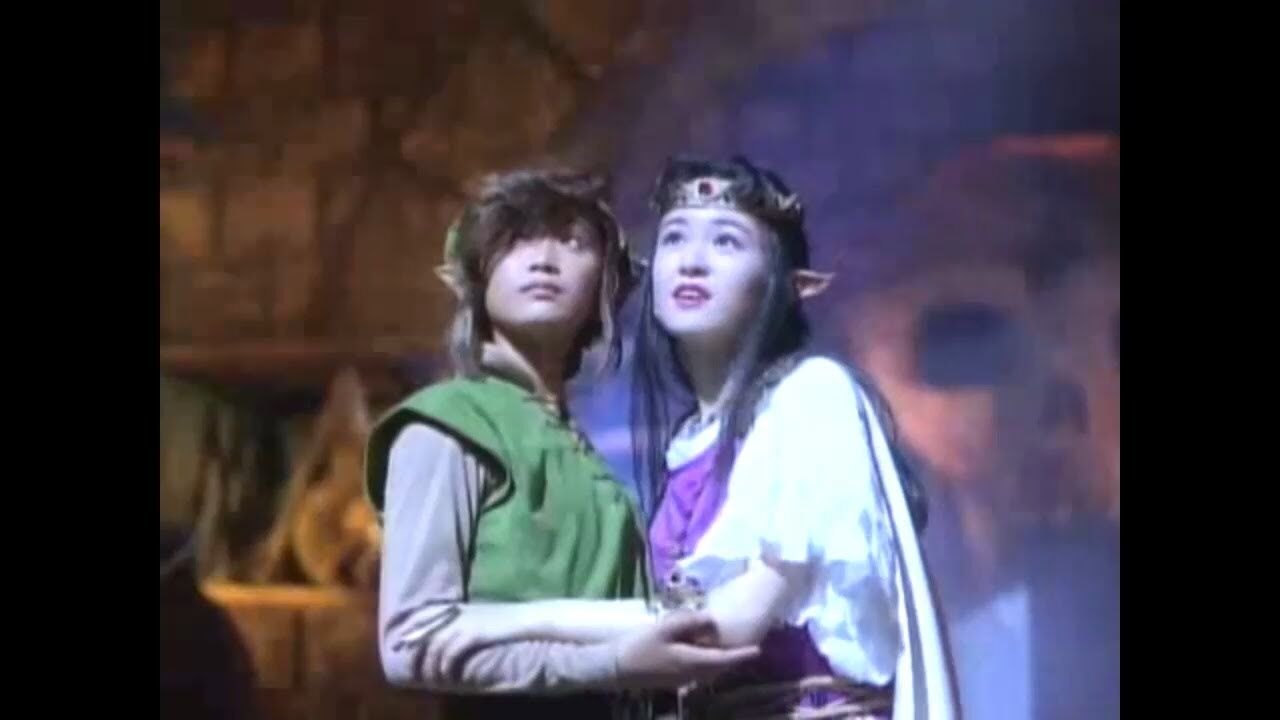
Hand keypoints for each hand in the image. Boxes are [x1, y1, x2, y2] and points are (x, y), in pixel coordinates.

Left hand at [407, 604, 513, 681]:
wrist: (527, 618)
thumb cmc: (508, 619)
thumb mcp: (483, 616)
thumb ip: (466, 621)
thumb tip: (452, 635)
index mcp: (459, 608)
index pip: (427, 614)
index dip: (411, 626)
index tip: (400, 640)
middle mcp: (458, 614)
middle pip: (426, 630)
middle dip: (413, 648)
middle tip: (408, 665)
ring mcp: (465, 623)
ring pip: (436, 645)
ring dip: (431, 664)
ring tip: (431, 678)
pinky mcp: (474, 634)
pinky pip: (451, 652)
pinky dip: (446, 666)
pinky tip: (447, 675)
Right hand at [613, 610, 759, 688]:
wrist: (616, 668)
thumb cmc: (640, 645)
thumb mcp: (665, 627)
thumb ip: (690, 621)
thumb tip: (713, 620)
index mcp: (692, 661)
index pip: (724, 659)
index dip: (742, 655)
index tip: (758, 650)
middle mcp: (692, 674)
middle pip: (720, 667)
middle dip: (734, 657)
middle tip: (747, 644)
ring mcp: (683, 679)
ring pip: (710, 670)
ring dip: (721, 659)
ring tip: (728, 643)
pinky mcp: (674, 678)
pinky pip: (700, 670)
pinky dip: (708, 660)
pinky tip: (703, 647)